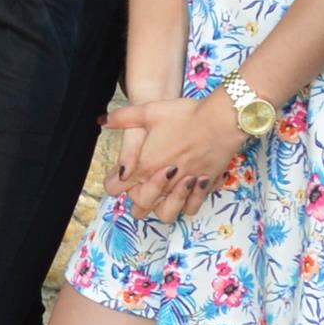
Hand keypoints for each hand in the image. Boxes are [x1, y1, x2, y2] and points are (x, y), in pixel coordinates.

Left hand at [104, 88, 249, 220]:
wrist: (221, 120)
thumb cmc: (186, 115)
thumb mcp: (150, 111)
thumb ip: (124, 118)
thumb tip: (102, 121)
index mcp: (145, 165)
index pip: (116, 187)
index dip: (114, 183)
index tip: (119, 176)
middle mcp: (162, 182)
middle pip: (140, 207)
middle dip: (136, 200)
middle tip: (140, 188)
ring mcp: (184, 187)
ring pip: (166, 213)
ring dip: (162, 207)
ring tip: (163, 196)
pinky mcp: (203, 187)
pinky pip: (192, 207)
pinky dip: (188, 204)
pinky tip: (187, 191)